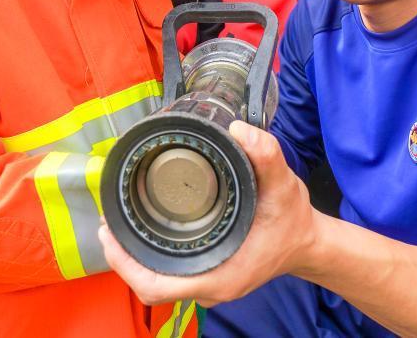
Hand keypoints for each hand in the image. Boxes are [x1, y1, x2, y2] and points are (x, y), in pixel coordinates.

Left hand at [99, 121, 318, 306]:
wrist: (308, 241)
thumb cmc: (293, 221)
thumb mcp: (283, 185)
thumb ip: (265, 156)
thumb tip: (239, 131)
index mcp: (220, 274)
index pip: (156, 286)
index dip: (125, 264)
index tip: (110, 234)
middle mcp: (209, 284)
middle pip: (148, 283)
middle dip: (122, 255)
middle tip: (107, 220)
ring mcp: (207, 281)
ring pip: (156, 279)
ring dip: (132, 255)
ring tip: (116, 223)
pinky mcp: (207, 273)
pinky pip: (167, 272)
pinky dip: (148, 255)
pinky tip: (140, 231)